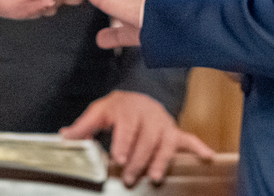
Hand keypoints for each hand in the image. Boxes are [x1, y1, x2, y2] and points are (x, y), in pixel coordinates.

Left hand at [60, 91, 213, 185]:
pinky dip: (198, 147)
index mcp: (127, 108)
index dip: (123, 142)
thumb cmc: (118, 109)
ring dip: (161, 160)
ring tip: (155, 176)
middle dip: (138, 159)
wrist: (138, 97)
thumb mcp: (99, 112)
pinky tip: (207, 157)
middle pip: (146, 138)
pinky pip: (188, 138)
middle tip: (130, 177)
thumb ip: (84, 126)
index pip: (126, 125)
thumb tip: (65, 137)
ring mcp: (163, 123)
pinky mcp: (174, 130)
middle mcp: (148, 114)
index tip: (119, 158)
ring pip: (166, 142)